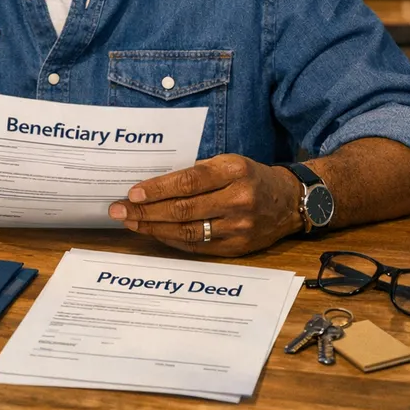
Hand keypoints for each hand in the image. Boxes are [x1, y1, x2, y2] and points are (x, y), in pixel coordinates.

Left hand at [107, 155, 303, 256]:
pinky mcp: (238, 247)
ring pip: (188, 231)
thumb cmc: (250, 177)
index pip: (188, 182)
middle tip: (119, 210)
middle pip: (183, 209)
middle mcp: (238, 199)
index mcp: (233, 171)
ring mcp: (239, 226)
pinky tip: (154, 233)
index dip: (158, 189)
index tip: (132, 193)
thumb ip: (197, 172)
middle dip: (146, 211)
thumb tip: (154, 184)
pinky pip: (198, 246)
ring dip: (154, 228)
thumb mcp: (228, 162)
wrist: (290, 201)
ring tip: (131, 223)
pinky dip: (172, 240)